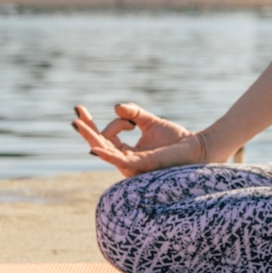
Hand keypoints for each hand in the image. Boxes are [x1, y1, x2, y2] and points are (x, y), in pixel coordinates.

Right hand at [72, 103, 204, 176]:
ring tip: (77, 123)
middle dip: (87, 131)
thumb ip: (134, 113)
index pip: (106, 138)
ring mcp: (133, 165)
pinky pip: (120, 161)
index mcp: (129, 152)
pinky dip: (107, 154)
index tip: (117, 115)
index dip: (101, 124)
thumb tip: (116, 107)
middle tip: (74, 116)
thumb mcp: (150, 121)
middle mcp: (127, 160)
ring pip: (106, 152)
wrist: (195, 147)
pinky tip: (97, 146)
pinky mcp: (141, 165)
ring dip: (91, 138)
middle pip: (101, 146)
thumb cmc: (175, 138)